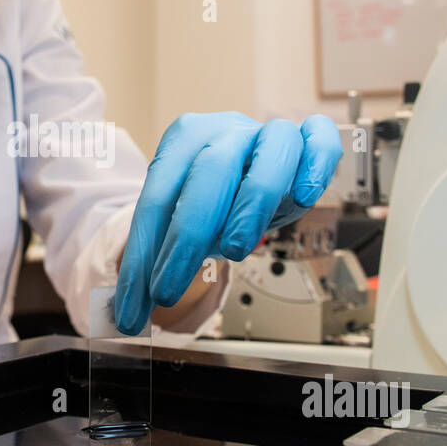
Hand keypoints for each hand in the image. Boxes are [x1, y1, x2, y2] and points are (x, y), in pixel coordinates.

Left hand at [113, 112, 341, 334]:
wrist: (250, 163)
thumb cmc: (215, 197)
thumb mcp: (183, 222)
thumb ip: (158, 256)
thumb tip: (127, 313)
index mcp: (183, 142)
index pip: (158, 198)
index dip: (143, 254)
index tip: (137, 302)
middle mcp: (225, 132)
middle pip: (208, 174)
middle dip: (186, 238)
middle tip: (167, 290)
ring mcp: (269, 134)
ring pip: (268, 158)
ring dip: (251, 207)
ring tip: (235, 250)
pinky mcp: (308, 141)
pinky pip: (319, 141)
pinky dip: (316, 166)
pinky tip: (304, 196)